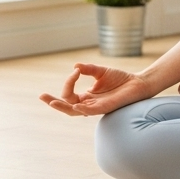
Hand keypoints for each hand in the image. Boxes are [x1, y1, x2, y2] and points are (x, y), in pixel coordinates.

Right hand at [39, 63, 153, 116]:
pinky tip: (75, 105)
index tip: (75, 71)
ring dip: (63, 106)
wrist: (137, 83)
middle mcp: (88, 104)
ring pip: (75, 111)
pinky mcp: (105, 108)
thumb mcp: (101, 72)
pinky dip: (82, 109)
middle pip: (66, 106)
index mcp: (86, 96)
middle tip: (41, 96)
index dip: (69, 82)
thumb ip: (88, 70)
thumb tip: (75, 66)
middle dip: (53, 102)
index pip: (69, 94)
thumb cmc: (120, 79)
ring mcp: (96, 107)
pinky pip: (91, 111)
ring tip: (52, 102)